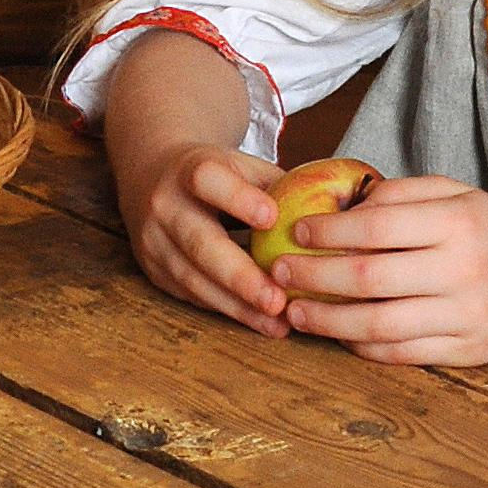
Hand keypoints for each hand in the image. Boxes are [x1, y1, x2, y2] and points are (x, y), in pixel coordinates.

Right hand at [116, 142, 289, 337]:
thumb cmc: (216, 175)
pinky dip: (228, 310)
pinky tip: (259, 321)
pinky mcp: (155, 273)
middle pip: (199, 243)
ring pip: (195, 280)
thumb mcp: (242, 164)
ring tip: (277, 322)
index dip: (238, 198)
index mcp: (190, 168)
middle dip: (240, 277)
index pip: (208, 180)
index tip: (271, 218)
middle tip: (278, 301)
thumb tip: (336, 213)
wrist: (152, 177)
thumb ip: (279, 186)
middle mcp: (165, 205)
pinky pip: (193, 296)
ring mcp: (154, 242)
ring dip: (238, 306)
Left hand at [266, 176, 487, 365]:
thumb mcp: (456, 194)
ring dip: (328, 320)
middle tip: (278, 273)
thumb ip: (401, 194)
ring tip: (296, 311)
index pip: (377, 228)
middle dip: (314, 277)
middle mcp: (464, 270)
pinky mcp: (467, 353)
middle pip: (370, 279)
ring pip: (380, 326)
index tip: (297, 231)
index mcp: (459, 223)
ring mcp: (467, 317)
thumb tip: (340, 207)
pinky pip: (401, 354)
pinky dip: (361, 347)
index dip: (328, 231)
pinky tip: (337, 333)